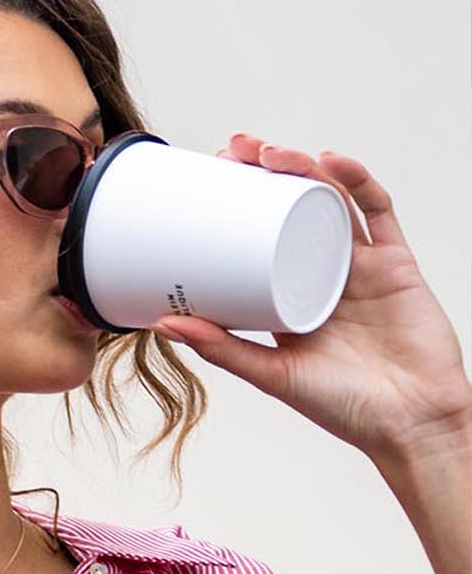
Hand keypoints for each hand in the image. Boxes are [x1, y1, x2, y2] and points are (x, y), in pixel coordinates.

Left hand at [150, 137, 471, 465]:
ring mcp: (360, 266)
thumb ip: (223, 349)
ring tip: (270, 153)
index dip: (237, 205)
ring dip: (303, 170)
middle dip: (265, 174)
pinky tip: (331, 162)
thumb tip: (163, 324)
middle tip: (232, 151)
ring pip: (330, 202)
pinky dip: (356, 183)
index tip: (207, 181)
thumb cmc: (344, 407)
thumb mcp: (272, 375)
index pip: (258, 238)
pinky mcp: (396, 264)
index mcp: (290, 298)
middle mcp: (323, 275)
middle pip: (292, 209)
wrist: (410, 423)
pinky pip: (377, 212)